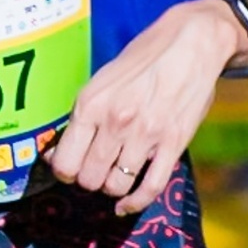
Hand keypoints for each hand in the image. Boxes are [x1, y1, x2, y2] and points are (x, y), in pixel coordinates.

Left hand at [52, 0, 239, 214]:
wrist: (191, 42)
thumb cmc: (143, 59)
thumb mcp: (102, 80)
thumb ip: (83, 116)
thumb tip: (57, 152)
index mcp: (91, 104)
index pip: (65, 163)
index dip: (65, 172)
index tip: (71, 168)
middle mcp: (115, 122)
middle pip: (89, 179)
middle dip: (89, 181)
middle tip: (96, 171)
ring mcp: (146, 135)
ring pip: (116, 186)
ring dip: (112, 188)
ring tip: (114, 176)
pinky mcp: (173, 144)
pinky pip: (150, 188)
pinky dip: (135, 203)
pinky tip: (127, 205)